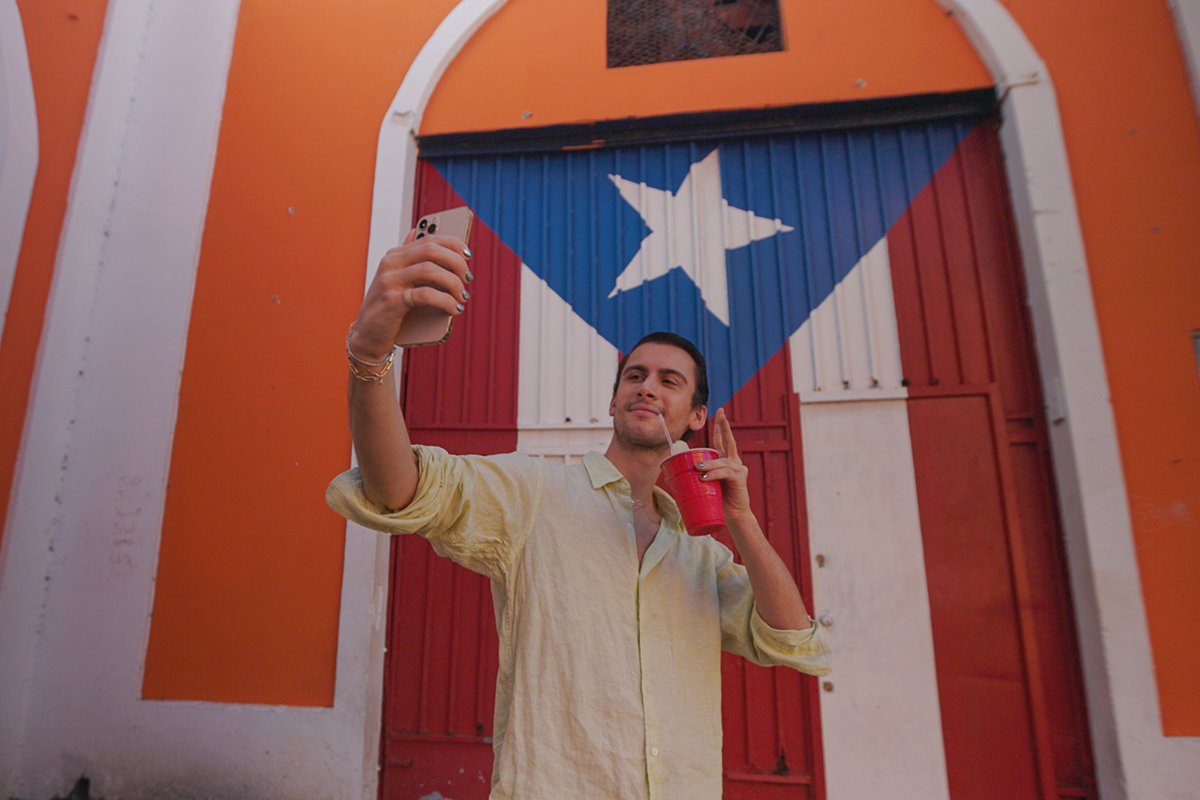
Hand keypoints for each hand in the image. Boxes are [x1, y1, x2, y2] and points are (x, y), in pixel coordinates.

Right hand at [349, 230, 472, 358]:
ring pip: (430, 270)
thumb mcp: (398, 280)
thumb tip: (422, 235)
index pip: (429, 239)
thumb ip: (410, 260)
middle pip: (431, 250)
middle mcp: (390, 263)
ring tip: (462, 296)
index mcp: (395, 255)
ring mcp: (389, 280)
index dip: (453, 244)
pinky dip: (445, 301)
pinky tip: (454, 309)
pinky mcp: (391, 301)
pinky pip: (425, 295)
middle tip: (467, 279)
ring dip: (453, 283)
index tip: (468, 256)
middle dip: (456, 262)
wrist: (368, 336)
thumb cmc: (389, 309)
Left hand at [699, 408, 752, 521]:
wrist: (733, 517)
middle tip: (722, 415)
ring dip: (708, 464)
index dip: (721, 427)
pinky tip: (705, 478)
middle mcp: (733, 462)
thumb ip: (692, 477)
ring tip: (697, 469)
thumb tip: (669, 474)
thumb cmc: (718, 501)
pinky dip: (714, 474)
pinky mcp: (739, 479)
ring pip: (721, 461)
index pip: (722, 441)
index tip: (720, 412)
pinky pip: (725, 473)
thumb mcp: (704, 485)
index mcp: (725, 461)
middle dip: (724, 427)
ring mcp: (738, 469)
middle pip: (729, 441)